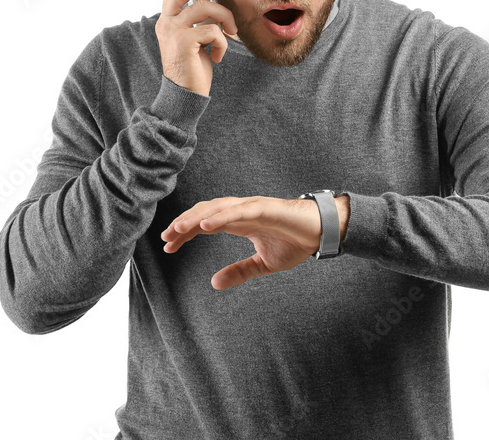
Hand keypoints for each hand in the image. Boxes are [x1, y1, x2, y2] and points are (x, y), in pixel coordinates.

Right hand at [155, 0, 238, 96]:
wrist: (184, 95)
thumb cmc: (193, 66)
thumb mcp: (194, 38)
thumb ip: (198, 19)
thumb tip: (215, 0)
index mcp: (168, 18)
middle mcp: (166, 21)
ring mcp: (173, 31)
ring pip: (204, 7)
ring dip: (225, 18)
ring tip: (231, 32)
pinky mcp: (183, 43)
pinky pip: (212, 30)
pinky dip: (222, 42)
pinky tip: (219, 55)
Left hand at [160, 195, 349, 289]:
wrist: (323, 231)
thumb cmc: (295, 242)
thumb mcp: (262, 264)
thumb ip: (239, 271)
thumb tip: (214, 282)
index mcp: (239, 221)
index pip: (204, 223)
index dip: (185, 232)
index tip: (168, 245)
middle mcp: (242, 210)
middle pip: (205, 212)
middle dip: (184, 223)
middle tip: (166, 238)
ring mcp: (253, 207)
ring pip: (218, 208)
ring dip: (196, 217)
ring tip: (178, 229)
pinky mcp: (266, 208)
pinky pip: (239, 210)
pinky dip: (220, 216)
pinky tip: (205, 225)